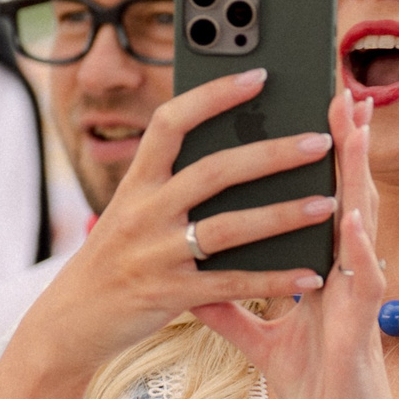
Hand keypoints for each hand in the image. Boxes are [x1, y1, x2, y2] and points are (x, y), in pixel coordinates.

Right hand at [17, 68, 331, 385]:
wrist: (70, 322)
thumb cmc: (113, 260)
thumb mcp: (129, 212)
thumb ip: (168, 185)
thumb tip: (230, 149)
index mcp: (136, 184)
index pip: (170, 123)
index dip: (212, 96)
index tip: (258, 76)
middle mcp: (144, 213)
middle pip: (214, 171)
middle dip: (271, 154)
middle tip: (319, 140)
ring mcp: (157, 255)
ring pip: (229, 227)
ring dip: (283, 214)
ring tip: (327, 202)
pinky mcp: (170, 295)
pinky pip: (232, 284)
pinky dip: (274, 280)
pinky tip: (310, 275)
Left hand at [195, 92, 398, 398]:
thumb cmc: (317, 387)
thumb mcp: (263, 341)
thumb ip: (229, 307)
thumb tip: (190, 280)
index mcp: (325, 269)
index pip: (322, 199)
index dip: (321, 155)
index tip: (313, 108)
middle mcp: (348, 273)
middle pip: (346, 195)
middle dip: (345, 142)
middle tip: (342, 90)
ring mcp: (360, 297)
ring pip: (363, 224)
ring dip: (359, 176)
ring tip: (355, 128)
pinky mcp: (362, 329)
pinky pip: (362, 284)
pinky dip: (359, 250)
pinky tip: (355, 221)